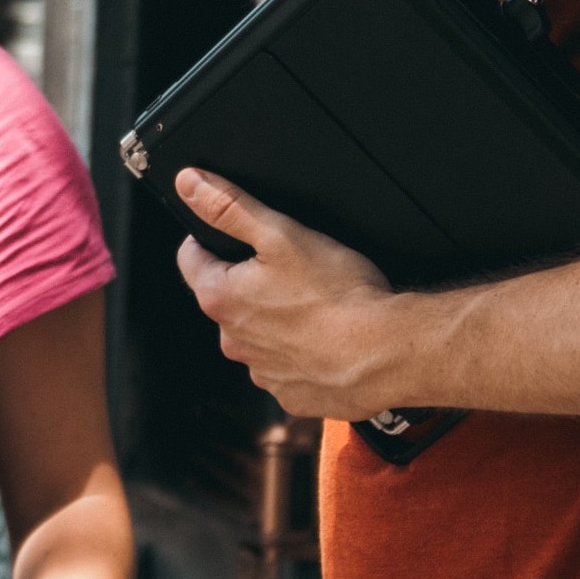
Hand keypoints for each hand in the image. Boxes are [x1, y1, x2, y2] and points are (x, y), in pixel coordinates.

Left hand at [173, 167, 404, 419]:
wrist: (390, 355)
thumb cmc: (338, 296)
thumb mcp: (281, 235)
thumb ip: (229, 207)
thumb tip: (189, 183)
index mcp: (220, 299)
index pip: (192, 259)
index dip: (211, 239)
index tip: (236, 235)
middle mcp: (232, 341)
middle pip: (227, 298)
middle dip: (250, 282)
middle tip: (291, 271)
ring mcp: (262, 372)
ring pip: (258, 335)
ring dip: (276, 321)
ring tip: (314, 306)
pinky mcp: (293, 395)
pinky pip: (287, 368)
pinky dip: (301, 353)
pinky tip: (326, 339)